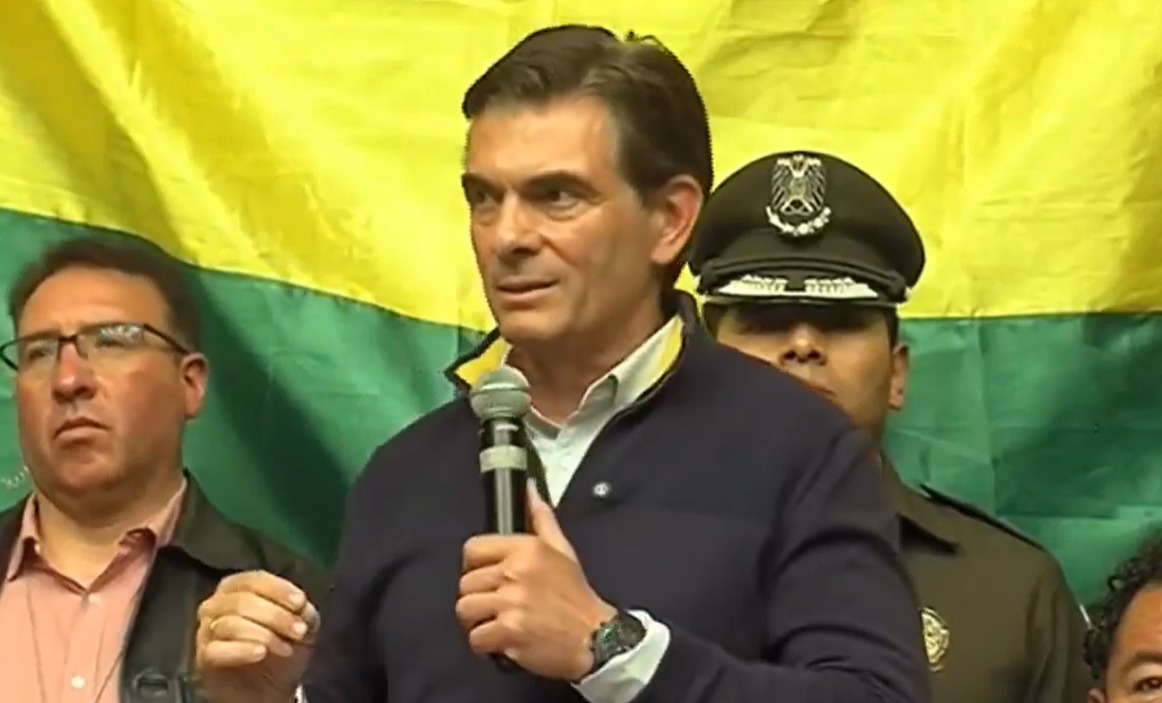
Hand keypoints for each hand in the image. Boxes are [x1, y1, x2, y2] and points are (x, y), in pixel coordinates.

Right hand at [194, 570, 318, 702]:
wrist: (270, 689)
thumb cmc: (282, 647)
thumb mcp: (302, 625)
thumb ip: (302, 610)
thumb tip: (300, 605)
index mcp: (238, 588)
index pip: (254, 580)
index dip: (278, 589)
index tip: (300, 602)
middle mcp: (217, 604)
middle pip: (242, 600)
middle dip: (276, 615)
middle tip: (299, 631)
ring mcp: (207, 630)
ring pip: (231, 623)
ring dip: (264, 634)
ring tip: (285, 649)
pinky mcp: (204, 657)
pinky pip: (217, 649)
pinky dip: (241, 649)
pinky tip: (261, 653)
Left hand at [456, 483, 615, 680]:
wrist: (596, 638)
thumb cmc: (576, 596)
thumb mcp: (563, 550)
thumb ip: (542, 519)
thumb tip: (530, 489)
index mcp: (526, 548)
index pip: (473, 549)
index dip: (475, 566)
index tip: (488, 578)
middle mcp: (515, 571)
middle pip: (466, 583)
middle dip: (478, 598)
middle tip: (498, 607)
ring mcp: (511, 602)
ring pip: (465, 610)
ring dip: (478, 622)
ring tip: (497, 624)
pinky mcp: (509, 632)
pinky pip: (475, 638)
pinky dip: (485, 645)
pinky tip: (503, 642)